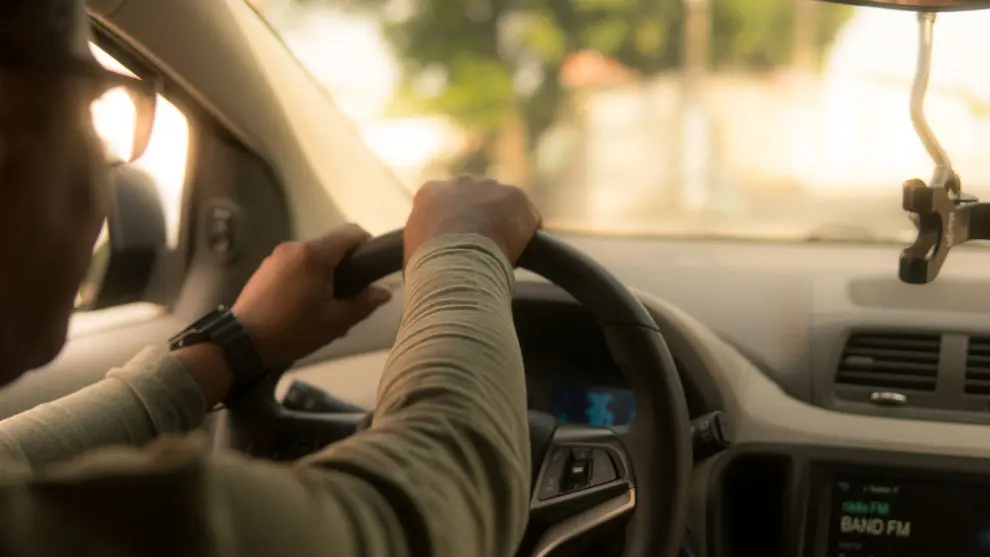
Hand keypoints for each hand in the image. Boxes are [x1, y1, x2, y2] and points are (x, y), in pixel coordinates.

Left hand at [232, 224, 391, 367]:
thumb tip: (385, 291)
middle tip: (350, 294)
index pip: (351, 232)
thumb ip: (364, 303)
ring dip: (324, 272)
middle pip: (330, 245)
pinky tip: (303, 305)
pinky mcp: (265, 268)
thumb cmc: (293, 330)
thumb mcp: (336, 321)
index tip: (371, 268)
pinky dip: (305, 277)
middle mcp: (295, 247)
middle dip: (345, 265)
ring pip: (312, 256)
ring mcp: (276, 256)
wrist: (242, 342)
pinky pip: (294, 265)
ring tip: (325, 304)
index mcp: (315, 254)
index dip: (367, 245)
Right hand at [405, 175, 541, 265]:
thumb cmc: (428, 267)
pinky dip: (527, 233)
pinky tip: (521, 252)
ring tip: (503, 253)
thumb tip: (425, 263)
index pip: (446, 204)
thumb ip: (423, 245)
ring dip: (505, 223)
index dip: (456, 224)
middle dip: (481, 218)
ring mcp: (490, 187)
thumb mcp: (413, 252)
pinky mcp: (515, 196)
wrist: (454, 265)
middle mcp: (460, 182)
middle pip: (477, 198)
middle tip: (484, 247)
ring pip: (503, 204)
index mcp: (430, 192)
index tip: (460, 243)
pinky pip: (527, 216)